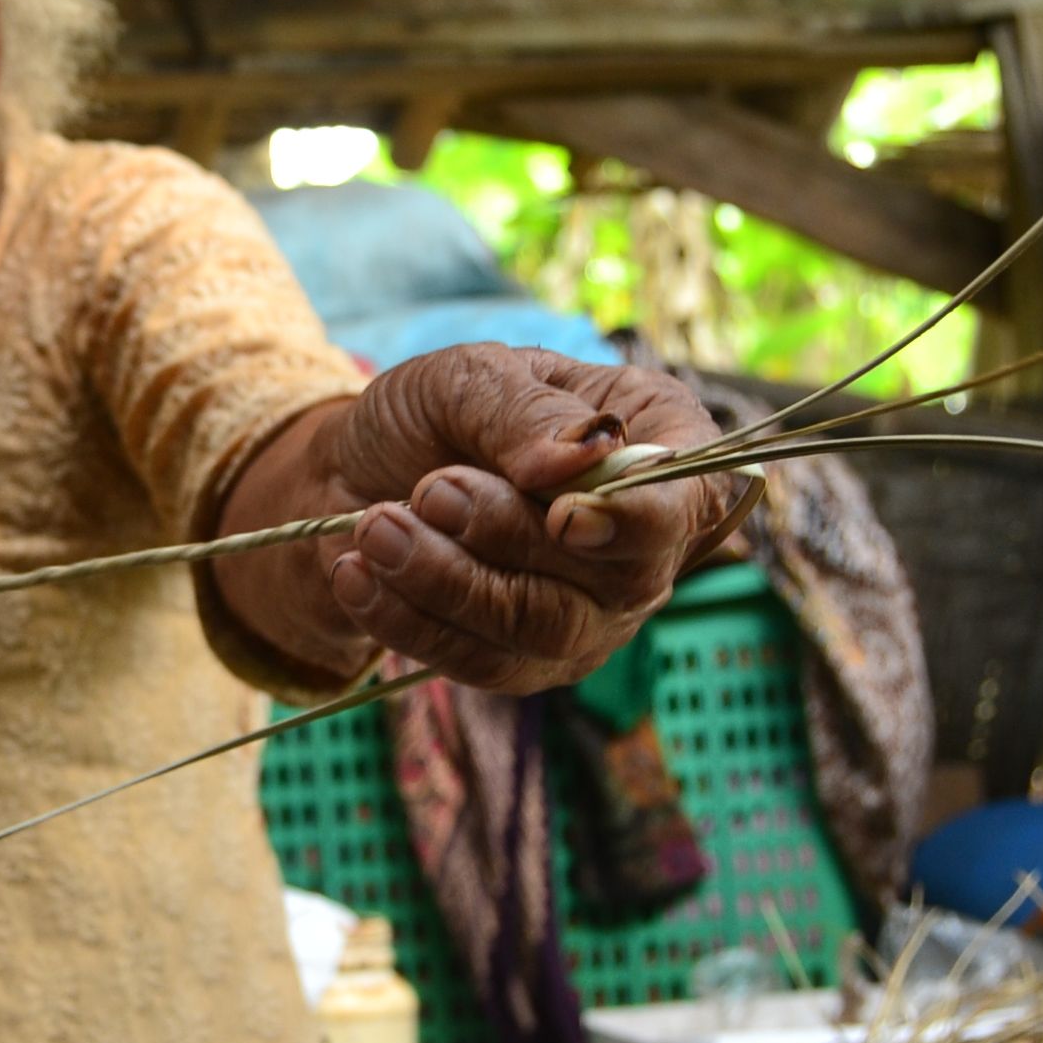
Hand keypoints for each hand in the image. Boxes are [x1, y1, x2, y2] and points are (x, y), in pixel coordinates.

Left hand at [312, 347, 737, 696]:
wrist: (353, 475)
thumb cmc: (432, 415)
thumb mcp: (465, 378)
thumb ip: (522, 411)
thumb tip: (578, 462)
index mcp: (656, 441)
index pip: (690, 498)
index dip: (639, 520)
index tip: (566, 519)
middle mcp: (642, 540)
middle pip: (613, 575)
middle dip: (506, 535)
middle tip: (428, 490)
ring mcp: (592, 612)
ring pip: (543, 628)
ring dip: (448, 580)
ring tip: (375, 527)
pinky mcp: (529, 663)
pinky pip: (483, 665)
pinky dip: (412, 621)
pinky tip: (357, 574)